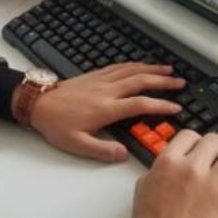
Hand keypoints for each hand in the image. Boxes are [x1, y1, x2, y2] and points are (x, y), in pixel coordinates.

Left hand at [23, 63, 185, 162]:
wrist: (37, 103)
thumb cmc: (55, 124)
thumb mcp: (77, 144)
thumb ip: (102, 150)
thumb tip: (123, 153)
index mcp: (105, 109)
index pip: (140, 104)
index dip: (160, 105)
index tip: (176, 107)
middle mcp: (106, 91)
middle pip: (140, 81)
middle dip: (163, 81)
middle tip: (181, 83)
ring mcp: (100, 80)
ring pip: (131, 70)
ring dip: (151, 68)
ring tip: (168, 70)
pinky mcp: (94, 75)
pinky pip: (118, 66)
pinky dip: (134, 64)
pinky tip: (141, 65)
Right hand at [126, 130, 217, 217]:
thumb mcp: (143, 186)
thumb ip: (158, 168)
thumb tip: (170, 163)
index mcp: (169, 161)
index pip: (190, 134)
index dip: (195, 141)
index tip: (198, 149)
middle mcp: (192, 168)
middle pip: (215, 140)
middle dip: (215, 148)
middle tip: (215, 159)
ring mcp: (213, 185)